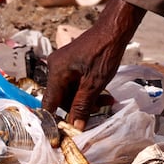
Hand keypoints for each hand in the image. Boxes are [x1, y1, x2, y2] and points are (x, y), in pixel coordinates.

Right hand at [42, 0, 145, 128]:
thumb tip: (75, 127)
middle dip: (80, 107)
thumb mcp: (94, 84)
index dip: (54, 120)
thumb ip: (82, 106)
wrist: (114, 29)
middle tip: (101, 109)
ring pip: (71, 91)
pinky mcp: (72, 62)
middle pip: (62, 98)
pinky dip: (87, 89)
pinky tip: (103, 92)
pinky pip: (76, 82)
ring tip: (107, 100)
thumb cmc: (104, 53)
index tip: (64, 134)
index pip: (49, 104)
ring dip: (87, 99)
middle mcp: (55, 67)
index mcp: (56, 72)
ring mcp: (63, 64)